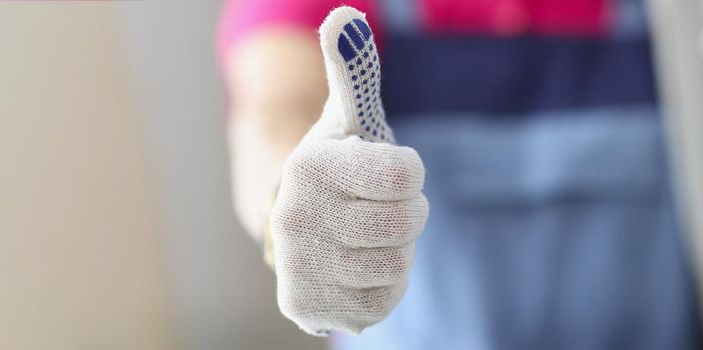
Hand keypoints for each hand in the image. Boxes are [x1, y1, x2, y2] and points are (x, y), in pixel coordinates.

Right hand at [269, 6, 428, 335]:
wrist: (295, 224)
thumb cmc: (336, 166)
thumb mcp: (348, 118)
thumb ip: (354, 69)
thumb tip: (346, 17)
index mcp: (310, 166)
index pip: (407, 175)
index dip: (408, 174)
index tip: (382, 172)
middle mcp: (295, 218)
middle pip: (406, 222)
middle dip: (404, 213)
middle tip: (375, 206)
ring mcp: (300, 268)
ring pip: (396, 264)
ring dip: (393, 251)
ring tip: (362, 236)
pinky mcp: (310, 309)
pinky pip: (382, 302)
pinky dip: (380, 286)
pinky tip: (354, 269)